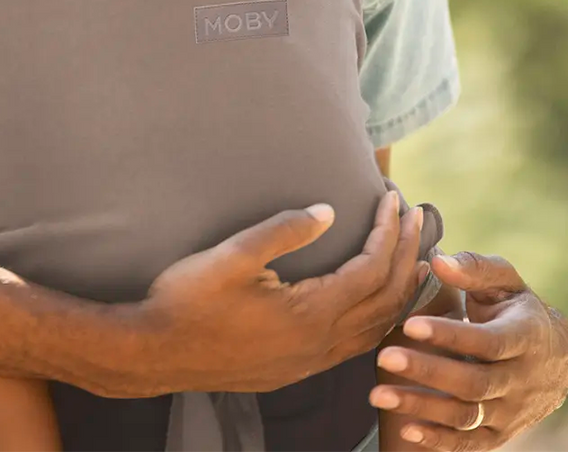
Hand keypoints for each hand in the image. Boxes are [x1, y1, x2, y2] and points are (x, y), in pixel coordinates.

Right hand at [107, 191, 425, 396]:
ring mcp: (308, 362)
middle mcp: (319, 344)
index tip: (394, 197)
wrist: (149, 354)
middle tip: (418, 216)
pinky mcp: (295, 369)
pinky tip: (378, 301)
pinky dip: (380, 316)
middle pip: (386, 298)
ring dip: (402, 289)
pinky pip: (357, 343)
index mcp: (310, 315)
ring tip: (418, 258)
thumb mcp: (233, 254)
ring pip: (377, 327)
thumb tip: (330, 210)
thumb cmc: (186, 300)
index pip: (372, 268)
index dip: (389, 230)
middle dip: (408, 253)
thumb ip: (286, 229)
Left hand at [369, 252, 567, 449]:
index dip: (449, 335)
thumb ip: (473, 268)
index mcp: (526, 336)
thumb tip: (437, 260)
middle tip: (385, 357)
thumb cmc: (517, 308)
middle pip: (473, 382)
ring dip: (421, 407)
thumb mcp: (505, 282)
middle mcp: (522, 379)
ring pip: (465, 416)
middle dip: (427, 371)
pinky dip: (436, 440)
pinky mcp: (499, 435)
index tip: (410, 324)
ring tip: (378, 394)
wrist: (555, 360)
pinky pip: (467, 443)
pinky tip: (404, 429)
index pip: (487, 340)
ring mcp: (511, 412)